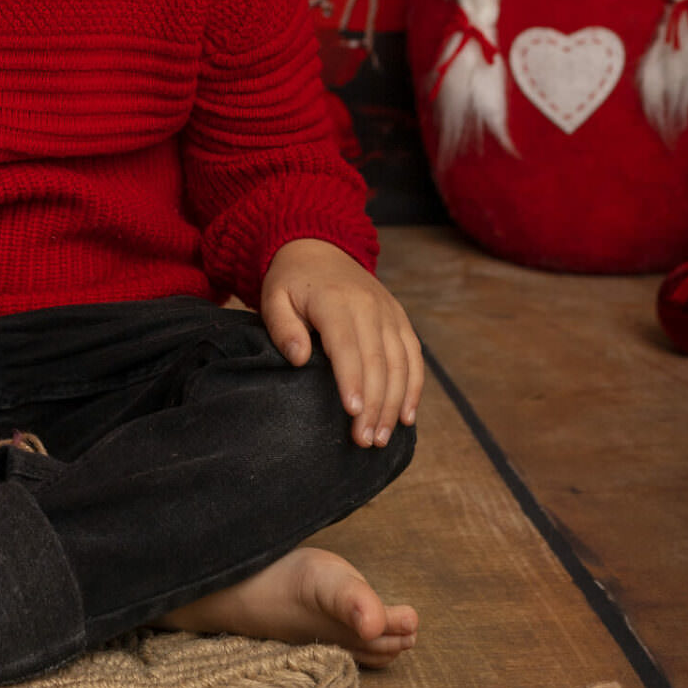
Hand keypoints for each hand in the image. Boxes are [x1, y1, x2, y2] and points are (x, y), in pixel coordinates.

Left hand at [260, 238, 423, 448]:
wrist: (318, 247)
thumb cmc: (291, 281)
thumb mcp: (273, 297)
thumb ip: (281, 326)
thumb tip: (299, 359)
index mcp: (335, 301)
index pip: (348, 347)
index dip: (353, 381)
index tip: (353, 413)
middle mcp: (369, 306)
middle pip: (378, 362)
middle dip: (375, 405)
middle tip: (365, 441)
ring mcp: (389, 312)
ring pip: (401, 363)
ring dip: (395, 403)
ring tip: (382, 438)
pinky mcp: (399, 318)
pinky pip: (413, 355)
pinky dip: (414, 387)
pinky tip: (408, 416)